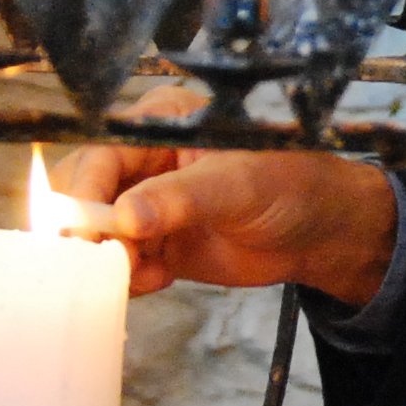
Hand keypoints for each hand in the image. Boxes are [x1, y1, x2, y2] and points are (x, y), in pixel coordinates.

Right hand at [50, 145, 400, 302]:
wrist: (322, 232)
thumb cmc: (290, 185)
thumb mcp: (236, 185)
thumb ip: (179, 200)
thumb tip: (123, 217)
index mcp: (159, 125)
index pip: (100, 155)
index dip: (86, 192)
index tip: (83, 230)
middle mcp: (144, 162)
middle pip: (86, 193)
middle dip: (88, 230)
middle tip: (109, 259)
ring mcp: (148, 205)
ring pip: (98, 233)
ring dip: (108, 259)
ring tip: (141, 273)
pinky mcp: (157, 243)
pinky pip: (121, 262)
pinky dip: (127, 277)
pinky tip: (157, 280)